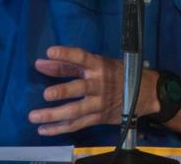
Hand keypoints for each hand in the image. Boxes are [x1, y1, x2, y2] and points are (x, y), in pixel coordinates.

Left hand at [28, 46, 157, 135]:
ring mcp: (99, 103)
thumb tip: (40, 63)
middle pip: (79, 88)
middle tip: (47, 94)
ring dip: (54, 114)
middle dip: (63, 91)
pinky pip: (77, 124)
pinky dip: (59, 128)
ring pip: (75, 110)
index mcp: (99, 65)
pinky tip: (43, 129)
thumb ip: (67, 65)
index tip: (50, 51)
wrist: (146, 93)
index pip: (81, 57)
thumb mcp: (97, 64)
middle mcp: (99, 84)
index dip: (66, 54)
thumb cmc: (116, 74)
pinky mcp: (99, 117)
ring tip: (35, 116)